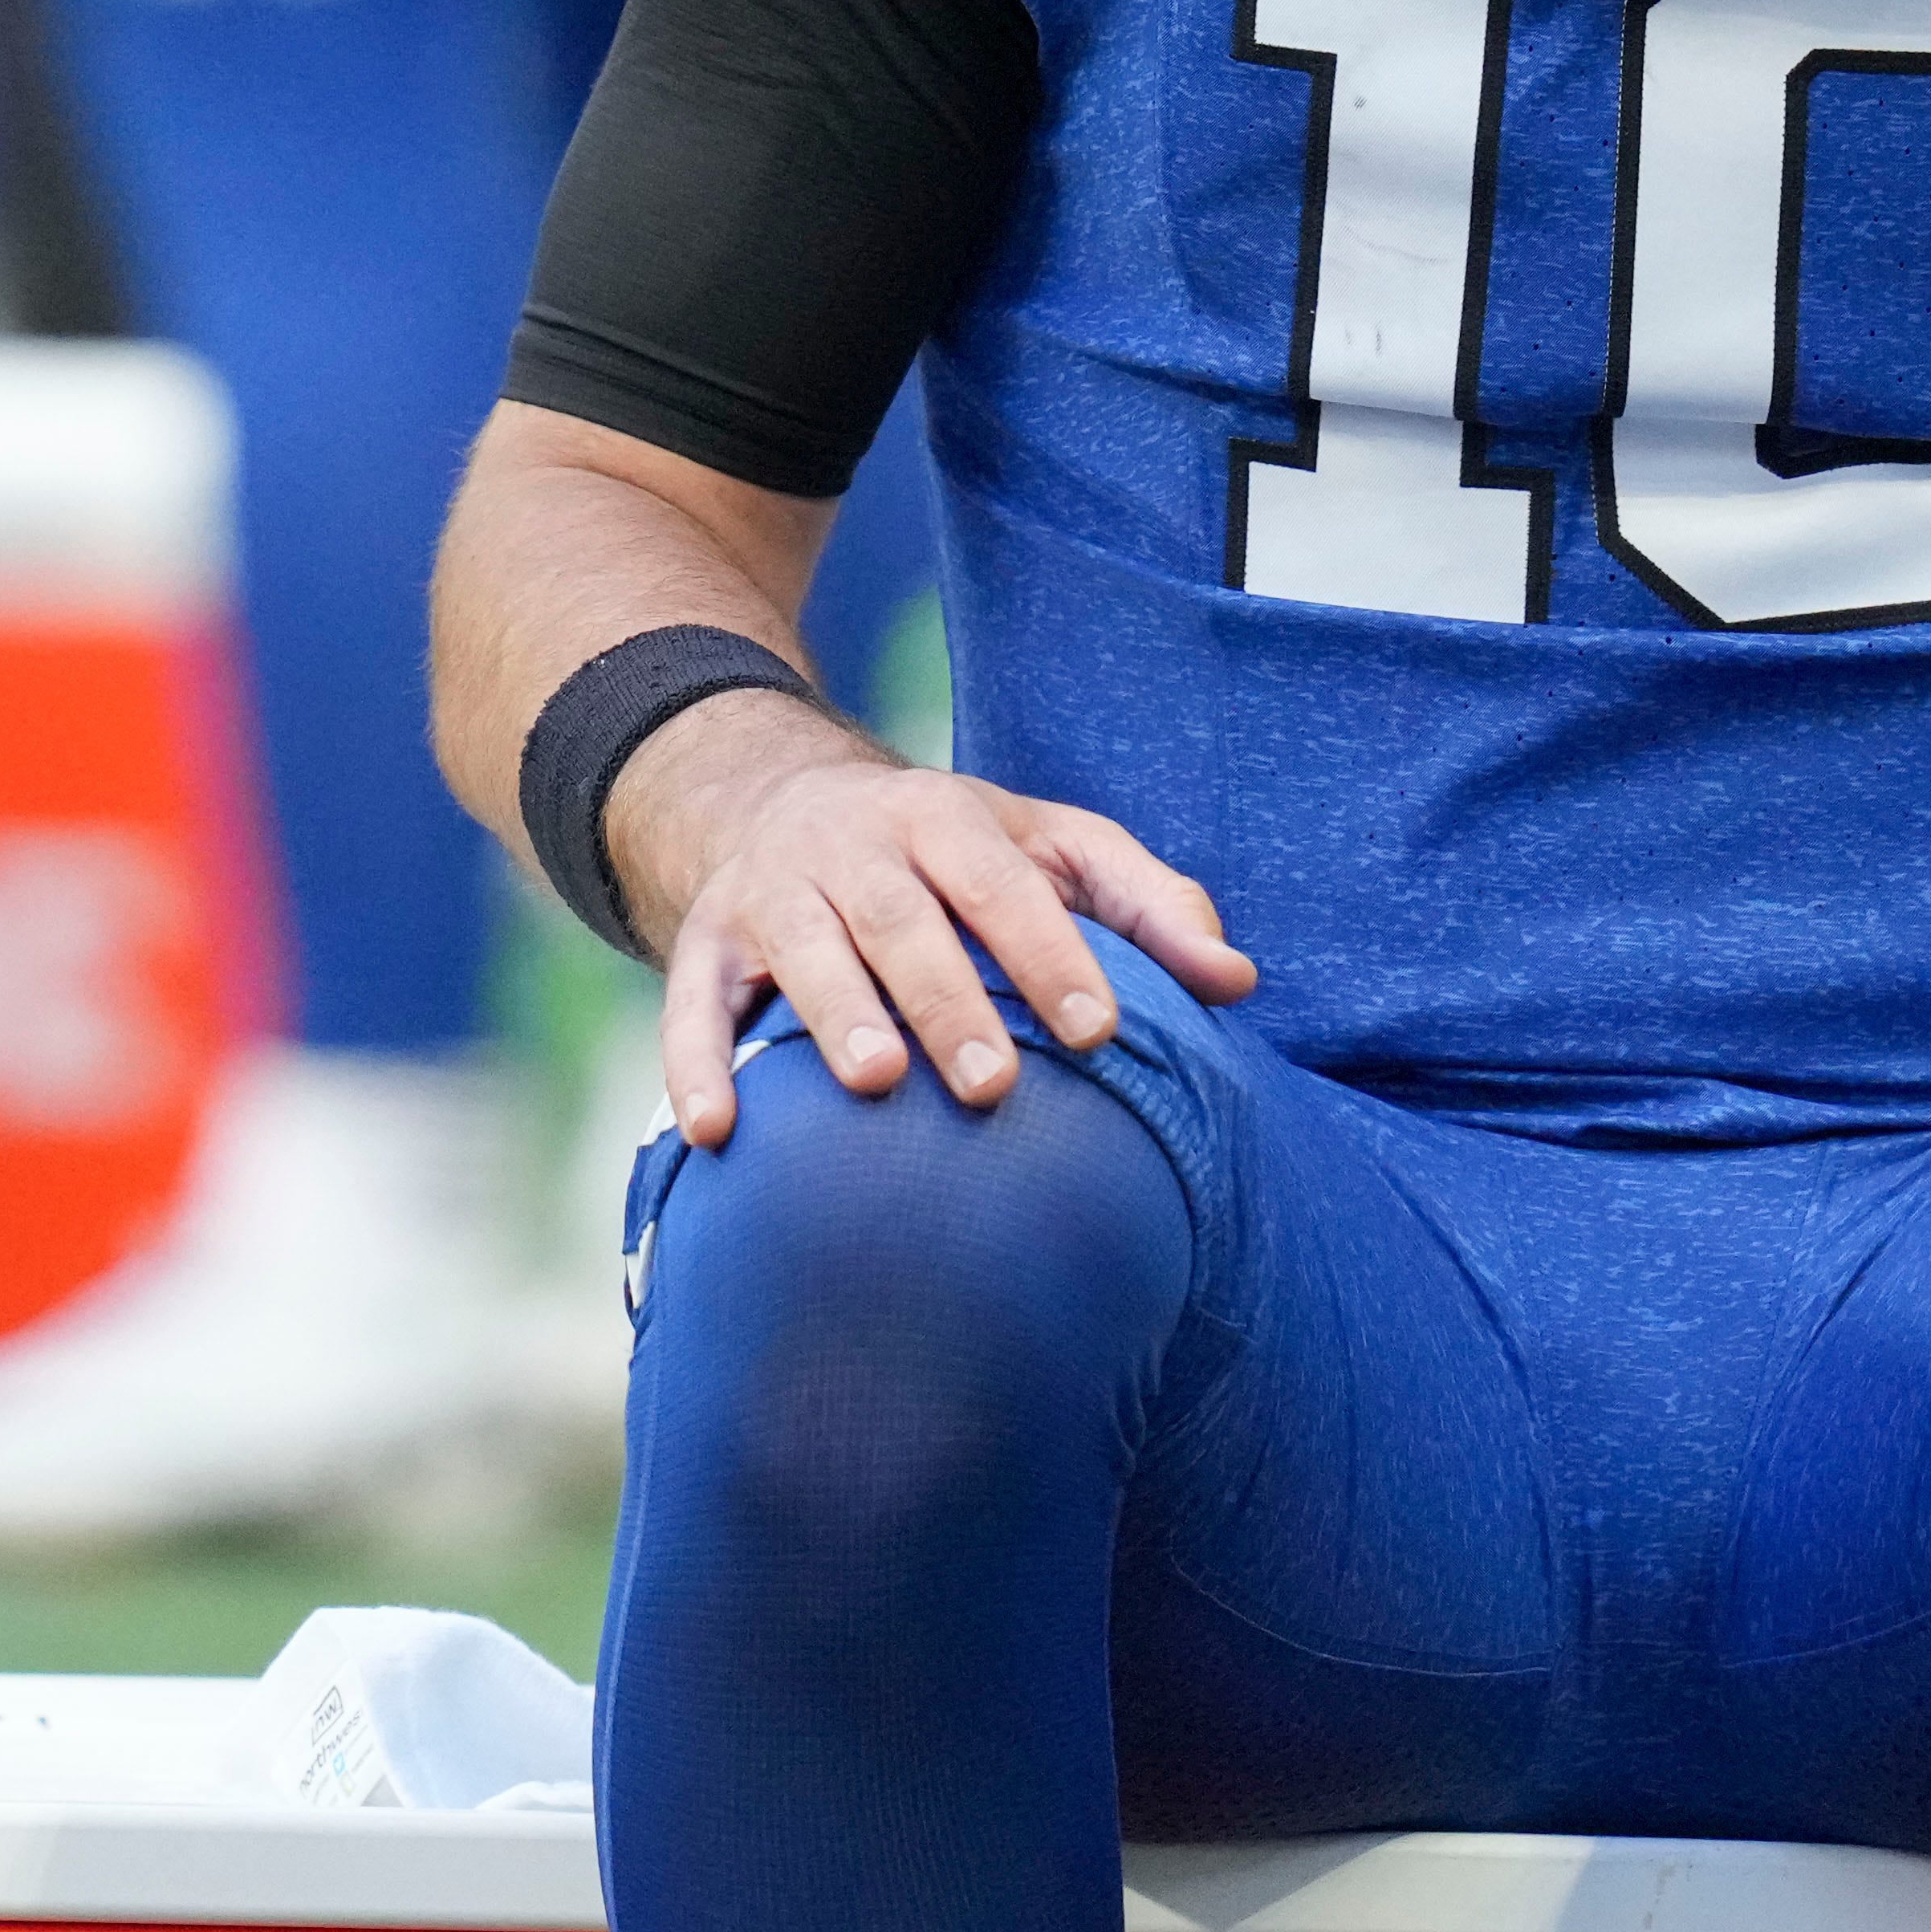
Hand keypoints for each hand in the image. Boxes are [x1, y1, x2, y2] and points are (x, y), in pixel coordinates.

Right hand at [611, 689, 1253, 1147]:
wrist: (782, 799)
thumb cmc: (955, 854)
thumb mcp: (1050, 848)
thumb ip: (1146, 904)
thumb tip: (1238, 980)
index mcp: (947, 818)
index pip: (1005, 883)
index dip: (1050, 954)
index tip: (1098, 1031)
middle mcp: (853, 845)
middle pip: (901, 917)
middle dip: (946, 997)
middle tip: (993, 1085)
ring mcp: (771, 890)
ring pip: (801, 947)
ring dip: (834, 1013)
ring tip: (876, 1083)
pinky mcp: (705, 941)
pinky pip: (692, 1002)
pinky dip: (698, 1063)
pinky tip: (718, 1131)